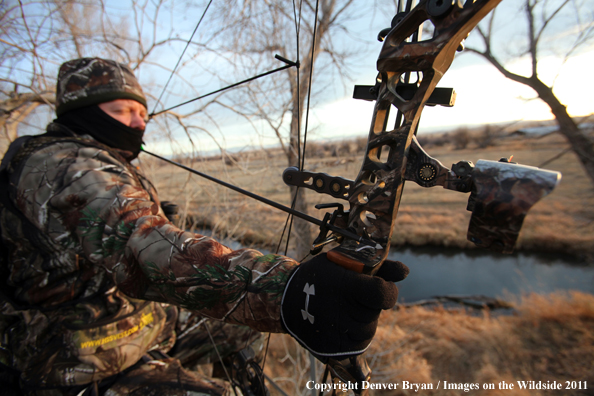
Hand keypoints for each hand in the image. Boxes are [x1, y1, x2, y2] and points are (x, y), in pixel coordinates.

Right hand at [280, 253, 408, 361]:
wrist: (287, 299)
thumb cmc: (321, 276)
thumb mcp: (345, 261)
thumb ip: (379, 267)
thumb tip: (405, 272)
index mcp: (347, 287)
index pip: (383, 294)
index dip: (386, 290)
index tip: (377, 287)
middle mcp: (344, 313)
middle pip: (375, 313)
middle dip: (369, 304)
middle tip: (350, 296)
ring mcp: (339, 335)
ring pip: (368, 329)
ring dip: (361, 319)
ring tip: (342, 308)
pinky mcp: (334, 351)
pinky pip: (357, 344)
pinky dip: (352, 334)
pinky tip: (339, 322)